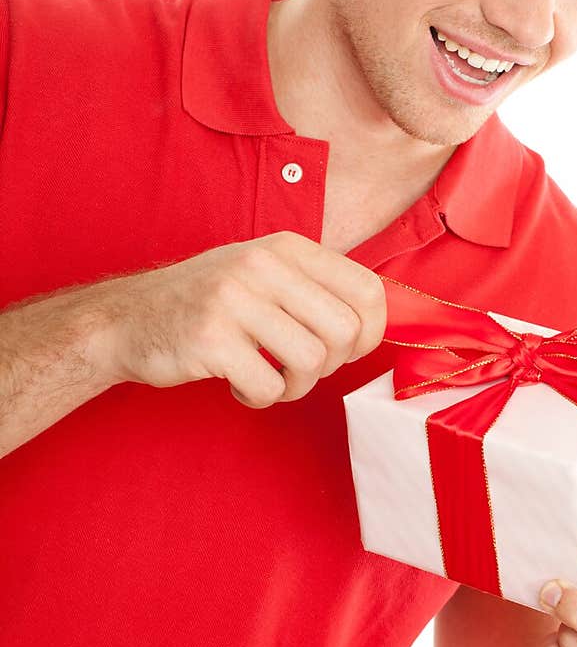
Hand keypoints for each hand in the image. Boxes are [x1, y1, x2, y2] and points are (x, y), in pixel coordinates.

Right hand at [92, 231, 386, 407]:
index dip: (369, 333)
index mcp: (287, 247)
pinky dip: (260, 399)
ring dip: (295, 387)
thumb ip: (316, 287)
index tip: (345, 351)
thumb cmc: (209, 303)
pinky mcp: (211, 338)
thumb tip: (377, 322)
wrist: (129, 318)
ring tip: (270, 379)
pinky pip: (269, 387)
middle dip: (330, 366)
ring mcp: (234, 299)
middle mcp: (263, 265)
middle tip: (299, 369)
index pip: (367, 291)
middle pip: (344, 332)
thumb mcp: (265, 273)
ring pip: (311, 362)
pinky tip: (239, 387)